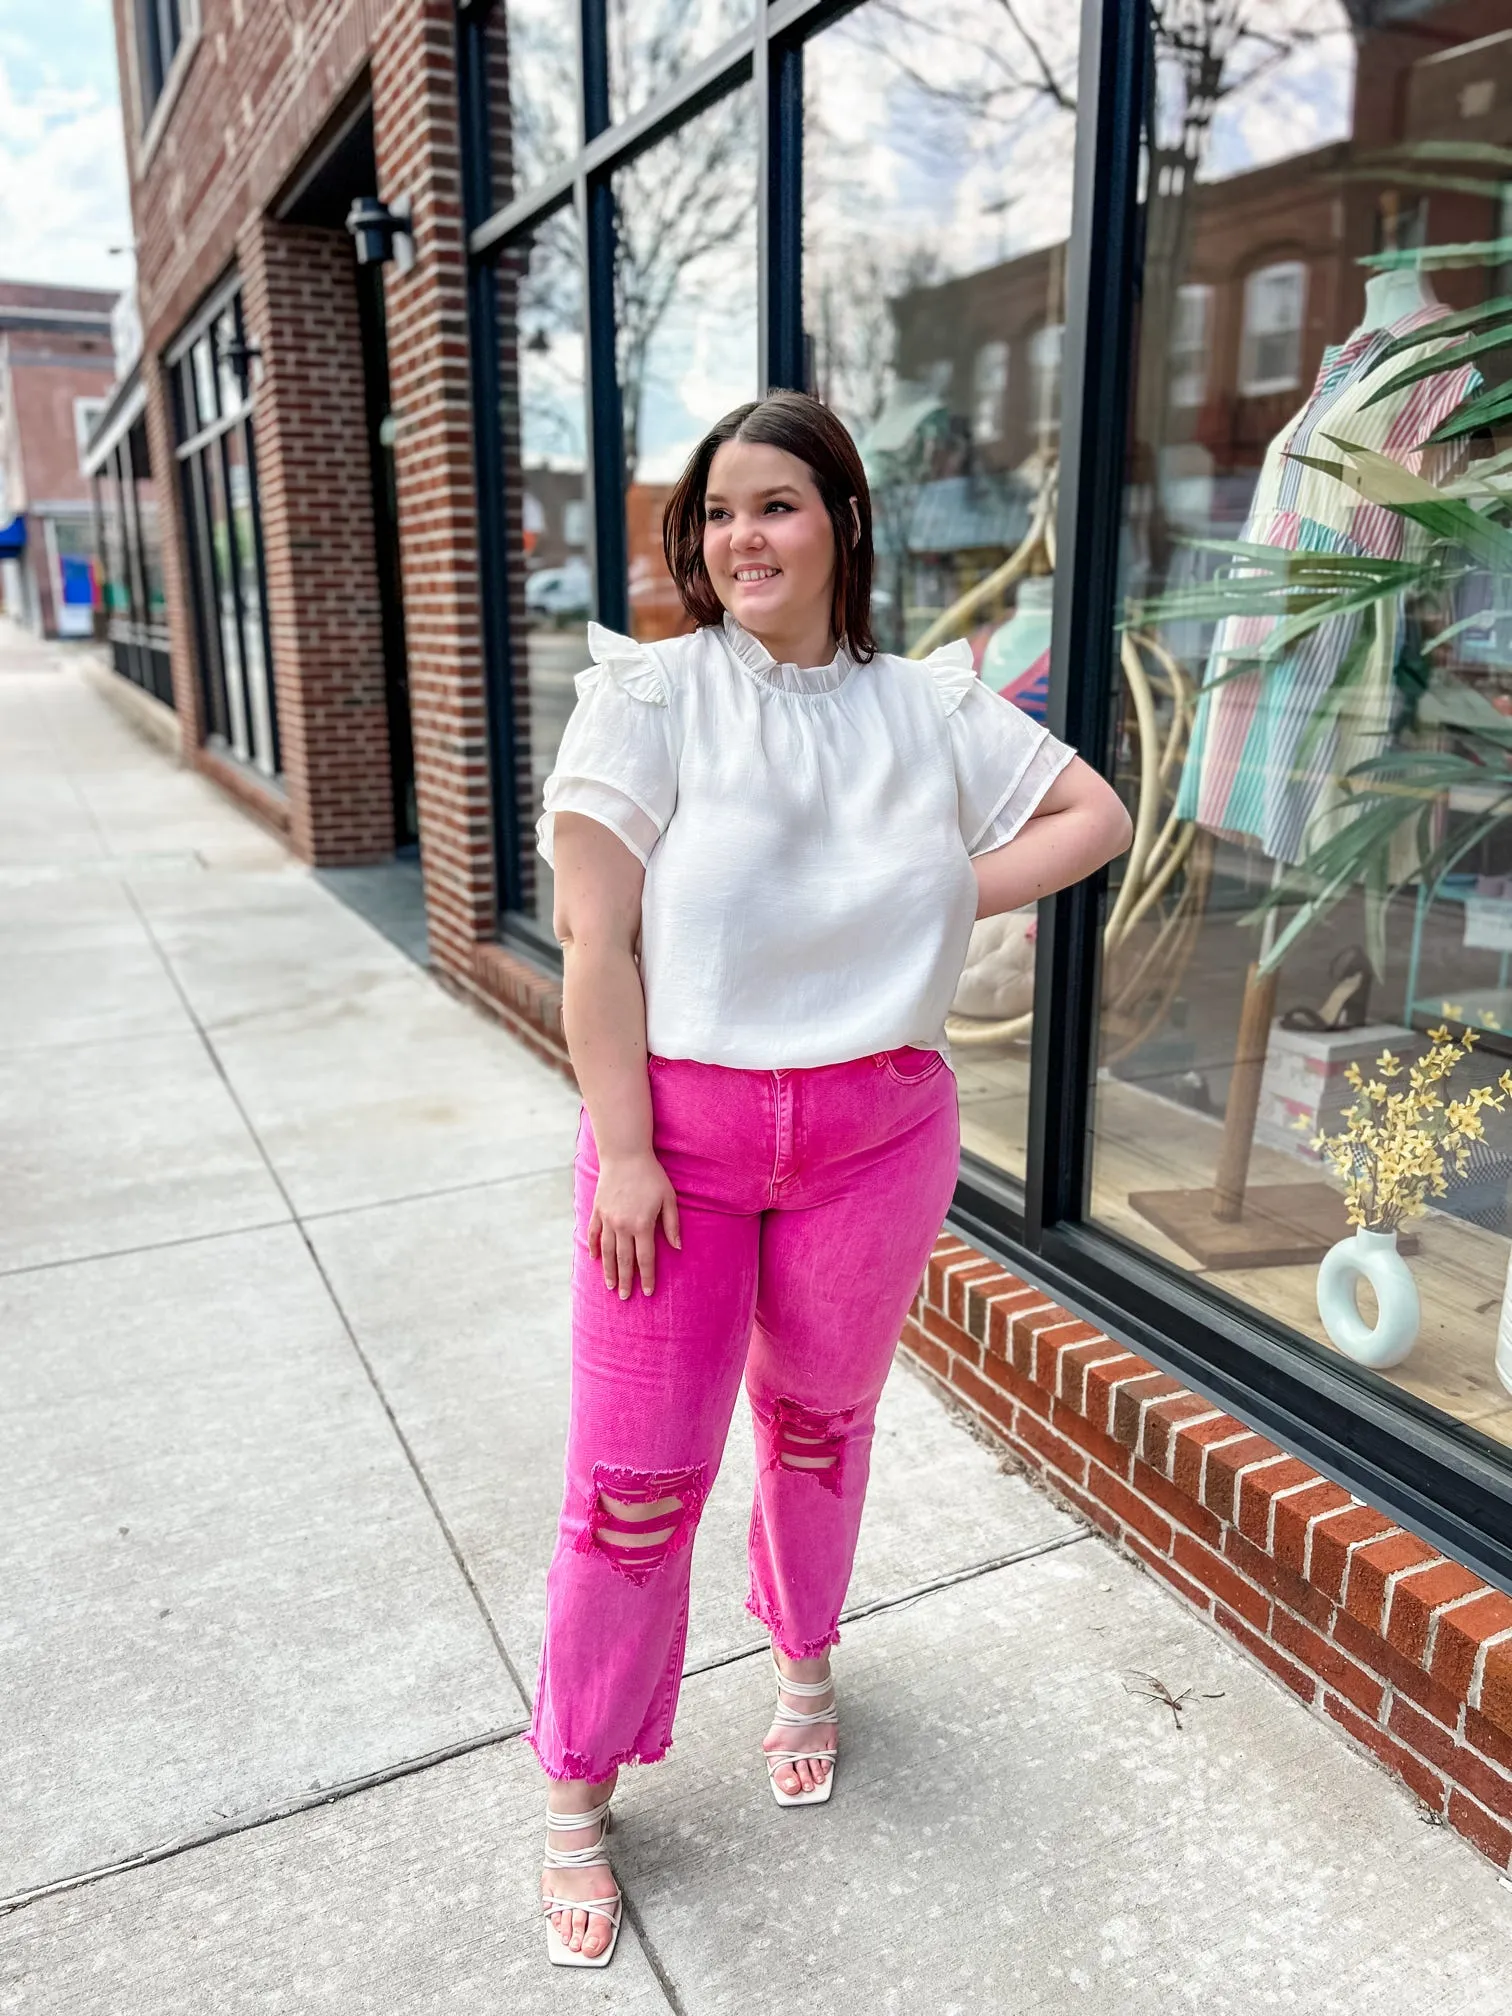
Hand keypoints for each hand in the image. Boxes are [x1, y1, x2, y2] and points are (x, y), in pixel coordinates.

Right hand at [588, 1151, 681, 1297]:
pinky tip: (594, 1260)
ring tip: (611, 1286)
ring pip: (607, 1252)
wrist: (625, 1155)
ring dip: (609, 1271)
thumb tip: (677, 1247)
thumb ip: (671, 1224)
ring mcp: (607, 1219)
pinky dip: (593, 1248)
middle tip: (626, 1298)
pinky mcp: (598, 1211)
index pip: (645, 1258)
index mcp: (642, 1225)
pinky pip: (593, 1234)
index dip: (647, 1277)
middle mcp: (622, 1226)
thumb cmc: (652, 1176)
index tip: (648, 1292)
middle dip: (626, 1281)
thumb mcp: (668, 1198)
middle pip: (625, 1260)